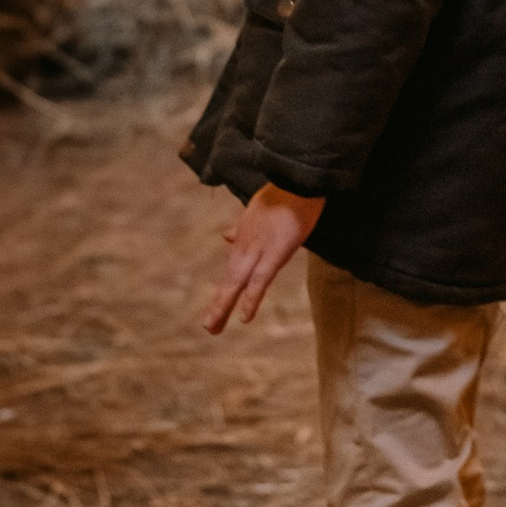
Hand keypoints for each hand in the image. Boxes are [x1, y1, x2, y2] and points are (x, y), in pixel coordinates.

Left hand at [202, 183, 323, 333]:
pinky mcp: (275, 252)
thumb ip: (240, 226)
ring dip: (224, 305)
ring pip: (237, 282)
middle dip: (219, 304)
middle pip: (230, 279)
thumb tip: (226, 235)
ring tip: (213, 326)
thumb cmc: (281, 193)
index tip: (215, 308)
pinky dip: (251, 298)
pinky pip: (261, 280)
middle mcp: (245, 245)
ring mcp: (258, 249)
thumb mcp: (254, 210)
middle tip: (209, 327)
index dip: (225, 289)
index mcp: (244, 237)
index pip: (232, 268)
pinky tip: (244, 316)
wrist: (295, 179)